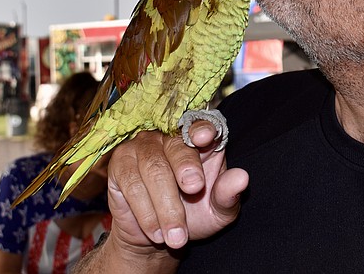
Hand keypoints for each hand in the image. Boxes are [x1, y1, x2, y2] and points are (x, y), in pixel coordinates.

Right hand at [106, 124, 248, 252]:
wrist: (159, 238)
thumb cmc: (194, 216)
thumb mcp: (217, 211)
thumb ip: (228, 194)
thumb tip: (242, 177)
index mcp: (200, 142)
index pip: (202, 125)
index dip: (203, 128)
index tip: (206, 137)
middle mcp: (170, 138)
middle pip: (177, 146)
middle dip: (186, 168)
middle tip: (194, 189)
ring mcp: (143, 147)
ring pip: (154, 168)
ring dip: (166, 205)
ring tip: (176, 236)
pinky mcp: (121, 164)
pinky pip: (132, 184)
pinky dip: (146, 212)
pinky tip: (156, 232)